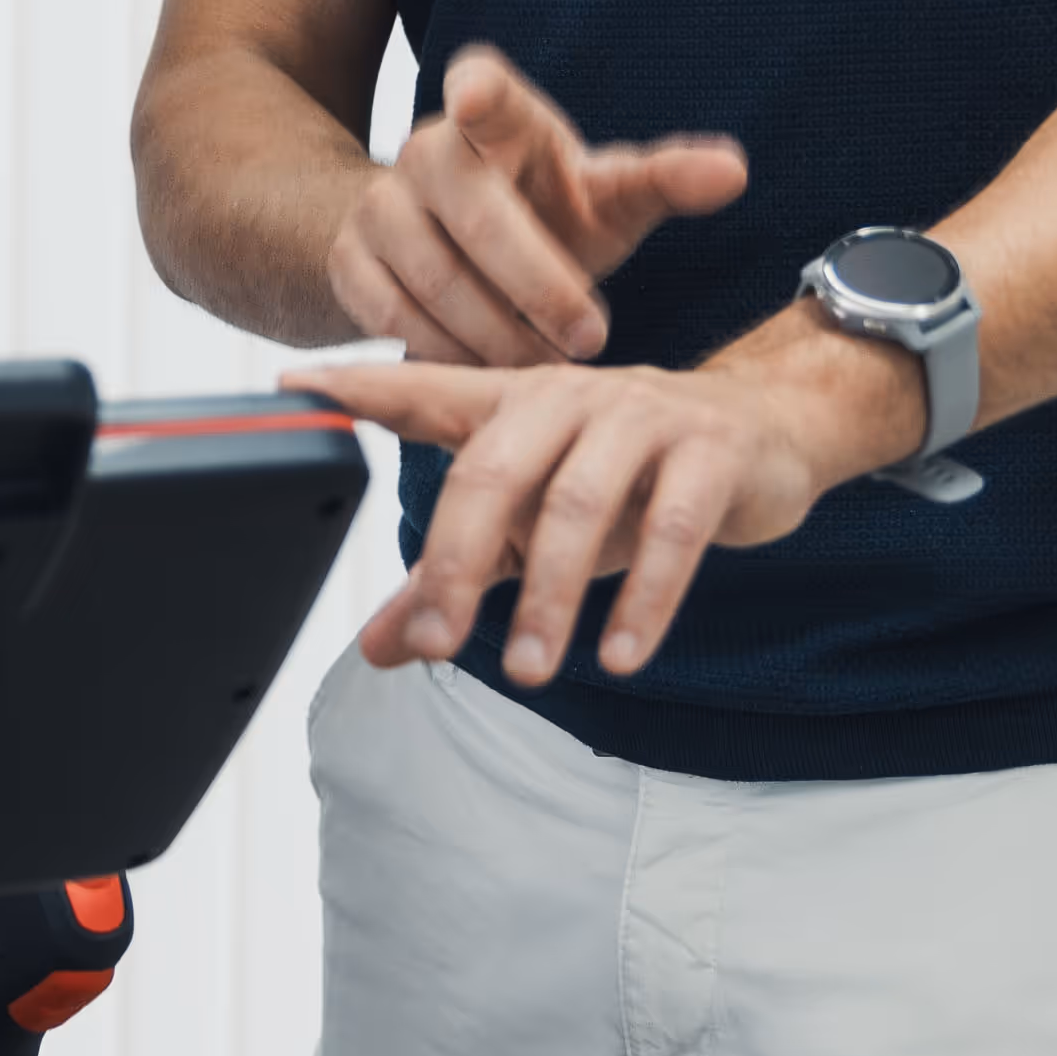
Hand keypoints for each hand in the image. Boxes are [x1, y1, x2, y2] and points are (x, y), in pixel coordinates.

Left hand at [297, 352, 860, 682]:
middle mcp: (568, 398)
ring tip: (533, 670)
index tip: (289, 388)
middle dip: (458, 562)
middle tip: (441, 644)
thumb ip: (459, 576)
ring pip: (578, 504)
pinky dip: (644, 597)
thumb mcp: (538, 523)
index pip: (421, 388)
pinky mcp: (710, 453)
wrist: (768, 430)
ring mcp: (642, 419)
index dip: (355, 385)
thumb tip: (382, 648)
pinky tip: (620, 655)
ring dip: (552, 595)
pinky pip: (671, 527)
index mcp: (513, 404)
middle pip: (492, 471)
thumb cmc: (629, 476)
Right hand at [325, 47, 746, 366]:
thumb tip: (735, 170)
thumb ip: (666, 181)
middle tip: (593, 337)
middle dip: (539, 285)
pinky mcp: (349, 262)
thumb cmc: (547, 210)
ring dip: (500, 333)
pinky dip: (449, 353)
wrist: (448, 242)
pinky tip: (491, 368)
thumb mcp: (607, 193)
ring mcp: (379, 204)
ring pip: (436, 280)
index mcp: (496, 115)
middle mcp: (427, 148)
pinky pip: (395, 318)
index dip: (479, 93)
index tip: (475, 99)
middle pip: (477, 216)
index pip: (483, 86)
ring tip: (553, 362)